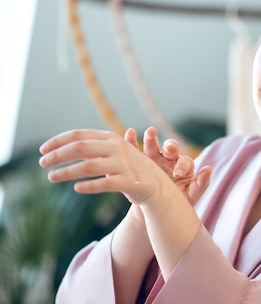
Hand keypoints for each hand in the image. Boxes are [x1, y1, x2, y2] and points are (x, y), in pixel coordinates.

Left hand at [39, 129, 177, 204]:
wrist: (155, 184)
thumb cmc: (128, 167)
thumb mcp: (112, 152)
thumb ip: (91, 147)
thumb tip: (60, 146)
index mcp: (110, 137)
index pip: (78, 135)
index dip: (58, 141)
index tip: (42, 150)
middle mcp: (117, 148)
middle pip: (80, 147)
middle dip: (58, 155)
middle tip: (42, 163)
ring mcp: (124, 164)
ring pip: (89, 166)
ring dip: (67, 172)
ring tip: (51, 177)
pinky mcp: (129, 182)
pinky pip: (105, 183)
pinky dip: (89, 186)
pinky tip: (77, 188)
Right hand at [124, 127, 211, 205]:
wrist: (156, 212)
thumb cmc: (177, 202)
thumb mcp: (191, 196)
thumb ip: (201, 184)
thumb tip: (209, 168)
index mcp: (183, 167)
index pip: (185, 162)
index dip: (182, 166)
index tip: (177, 174)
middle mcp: (168, 160)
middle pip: (170, 149)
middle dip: (170, 146)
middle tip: (169, 148)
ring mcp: (153, 160)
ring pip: (153, 146)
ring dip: (152, 138)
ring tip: (151, 132)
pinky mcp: (139, 163)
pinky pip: (135, 150)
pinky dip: (132, 141)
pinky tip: (130, 133)